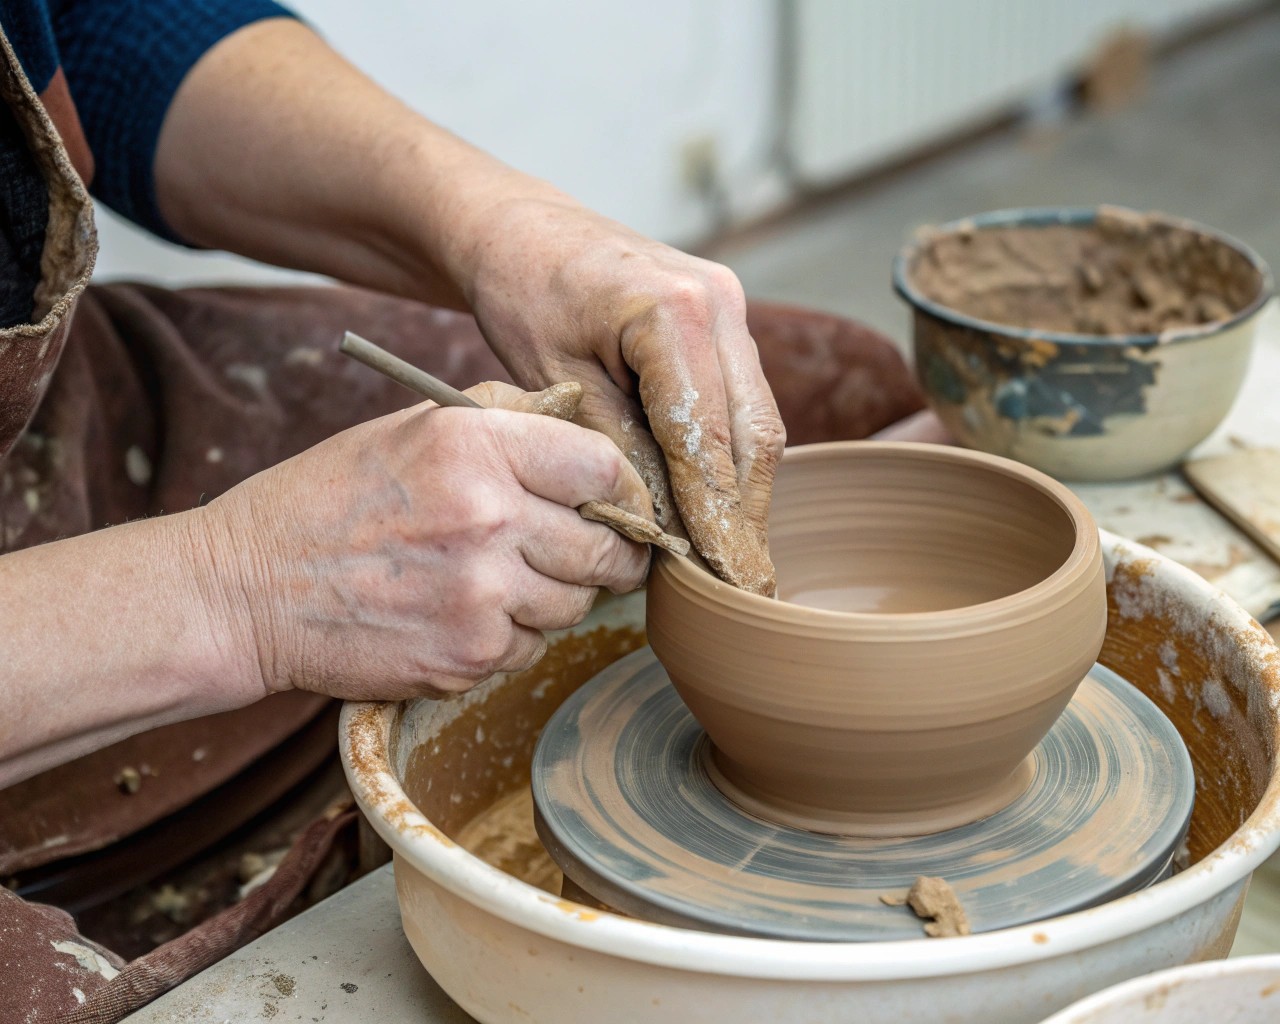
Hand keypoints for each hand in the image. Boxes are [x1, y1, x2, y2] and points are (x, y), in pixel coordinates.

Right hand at [201, 386, 651, 700]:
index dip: (625, 492)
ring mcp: (481, 595)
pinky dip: (510, 635)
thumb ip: (505, 419)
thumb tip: (583, 425)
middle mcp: (487, 518)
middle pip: (607, 548)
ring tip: (495, 577)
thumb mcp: (412, 428)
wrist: (247, 589)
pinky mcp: (468, 657)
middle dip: (607, 553)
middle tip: (591, 553)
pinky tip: (461, 613)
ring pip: (574, 604)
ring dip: (552, 595)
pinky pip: (530, 647)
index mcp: (476, 447)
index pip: (605, 469)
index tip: (621, 506)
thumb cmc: (329, 500)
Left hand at [458, 198, 783, 595]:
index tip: (723, 575)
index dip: (714, 516)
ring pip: (758, 419)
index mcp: (673, 311)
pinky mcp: (724, 317)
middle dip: (746, 514)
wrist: (521, 229)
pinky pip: (742, 399)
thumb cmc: (523, 294)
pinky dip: (733, 454)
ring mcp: (729, 305)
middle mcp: (719, 302)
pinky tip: (720, 503)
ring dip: (746, 489)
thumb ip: (616, 450)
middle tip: (745, 583)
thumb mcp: (557, 382)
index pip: (707, 440)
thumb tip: (661, 525)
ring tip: (736, 556)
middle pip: (753, 433)